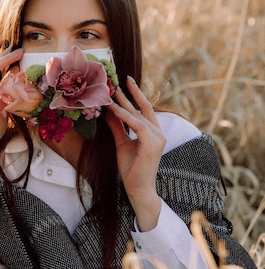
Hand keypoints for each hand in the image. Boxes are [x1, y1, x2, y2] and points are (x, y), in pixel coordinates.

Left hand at [105, 77, 164, 230]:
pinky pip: (136, 125)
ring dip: (123, 104)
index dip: (136, 95)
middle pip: (143, 108)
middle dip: (131, 93)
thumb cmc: (131, 169)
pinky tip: (113, 109)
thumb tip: (109, 112)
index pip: (145, 109)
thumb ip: (118, 128)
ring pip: (138, 115)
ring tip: (110, 93)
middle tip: (118, 80)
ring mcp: (157, 138)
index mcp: (154, 132)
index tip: (125, 82)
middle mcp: (159, 133)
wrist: (137, 188)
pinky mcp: (152, 144)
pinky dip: (124, 116)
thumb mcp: (122, 143)